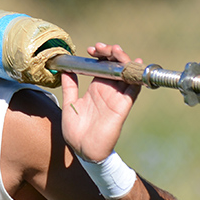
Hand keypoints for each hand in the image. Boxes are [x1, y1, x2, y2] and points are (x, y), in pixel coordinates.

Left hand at [60, 43, 142, 162]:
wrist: (83, 151)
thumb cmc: (76, 132)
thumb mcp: (69, 105)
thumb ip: (70, 87)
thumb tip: (64, 69)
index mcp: (95, 89)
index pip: (102, 66)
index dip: (99, 55)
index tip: (90, 49)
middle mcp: (108, 91)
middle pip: (115, 66)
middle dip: (110, 52)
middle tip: (100, 48)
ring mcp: (117, 97)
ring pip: (126, 73)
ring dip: (123, 60)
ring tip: (115, 50)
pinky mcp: (123, 106)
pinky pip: (133, 88)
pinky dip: (135, 76)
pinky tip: (134, 64)